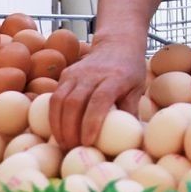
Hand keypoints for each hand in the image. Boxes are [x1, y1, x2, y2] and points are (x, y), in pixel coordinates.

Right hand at [51, 35, 146, 149]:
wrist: (117, 43)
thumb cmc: (130, 70)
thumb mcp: (137, 89)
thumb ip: (131, 112)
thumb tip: (131, 141)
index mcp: (115, 77)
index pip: (99, 100)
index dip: (91, 122)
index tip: (87, 142)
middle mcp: (93, 74)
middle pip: (75, 102)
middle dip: (70, 129)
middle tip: (72, 148)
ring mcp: (76, 73)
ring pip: (60, 100)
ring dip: (58, 125)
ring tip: (63, 143)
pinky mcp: (65, 74)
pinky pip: (54, 97)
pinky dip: (53, 116)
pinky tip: (58, 131)